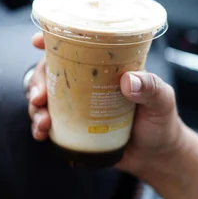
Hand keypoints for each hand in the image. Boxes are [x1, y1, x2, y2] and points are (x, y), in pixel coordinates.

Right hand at [27, 32, 186, 177]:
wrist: (157, 157)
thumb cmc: (162, 122)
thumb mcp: (162, 101)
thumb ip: (151, 88)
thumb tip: (128, 81)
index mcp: (105, 68)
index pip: (75, 47)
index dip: (51, 41)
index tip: (36, 41)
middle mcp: (86, 83)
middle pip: (50, 72)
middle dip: (37, 81)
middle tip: (40, 97)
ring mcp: (77, 106)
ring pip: (44, 97)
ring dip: (35, 107)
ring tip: (42, 122)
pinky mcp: (72, 127)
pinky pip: (48, 122)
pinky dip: (39, 126)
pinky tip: (42, 134)